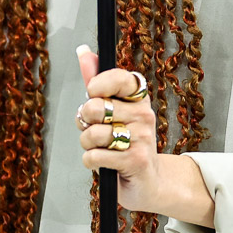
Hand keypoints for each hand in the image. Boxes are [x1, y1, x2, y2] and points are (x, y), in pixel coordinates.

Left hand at [75, 46, 215, 226]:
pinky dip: (91, 161)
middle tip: (95, 128)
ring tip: (100, 147)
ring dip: (87, 144)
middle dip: (84, 121)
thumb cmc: (125, 143)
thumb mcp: (111, 110)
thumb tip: (84, 51)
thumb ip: (96, 81)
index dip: (98, 84)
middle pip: (95, 107)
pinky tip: (103, 162)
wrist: (148, 182)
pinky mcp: (135, 160)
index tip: (93, 93)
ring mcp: (142, 138)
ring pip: (93, 133)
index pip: (120, 78)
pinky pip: (95, 155)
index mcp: (139, 98)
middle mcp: (144, 115)